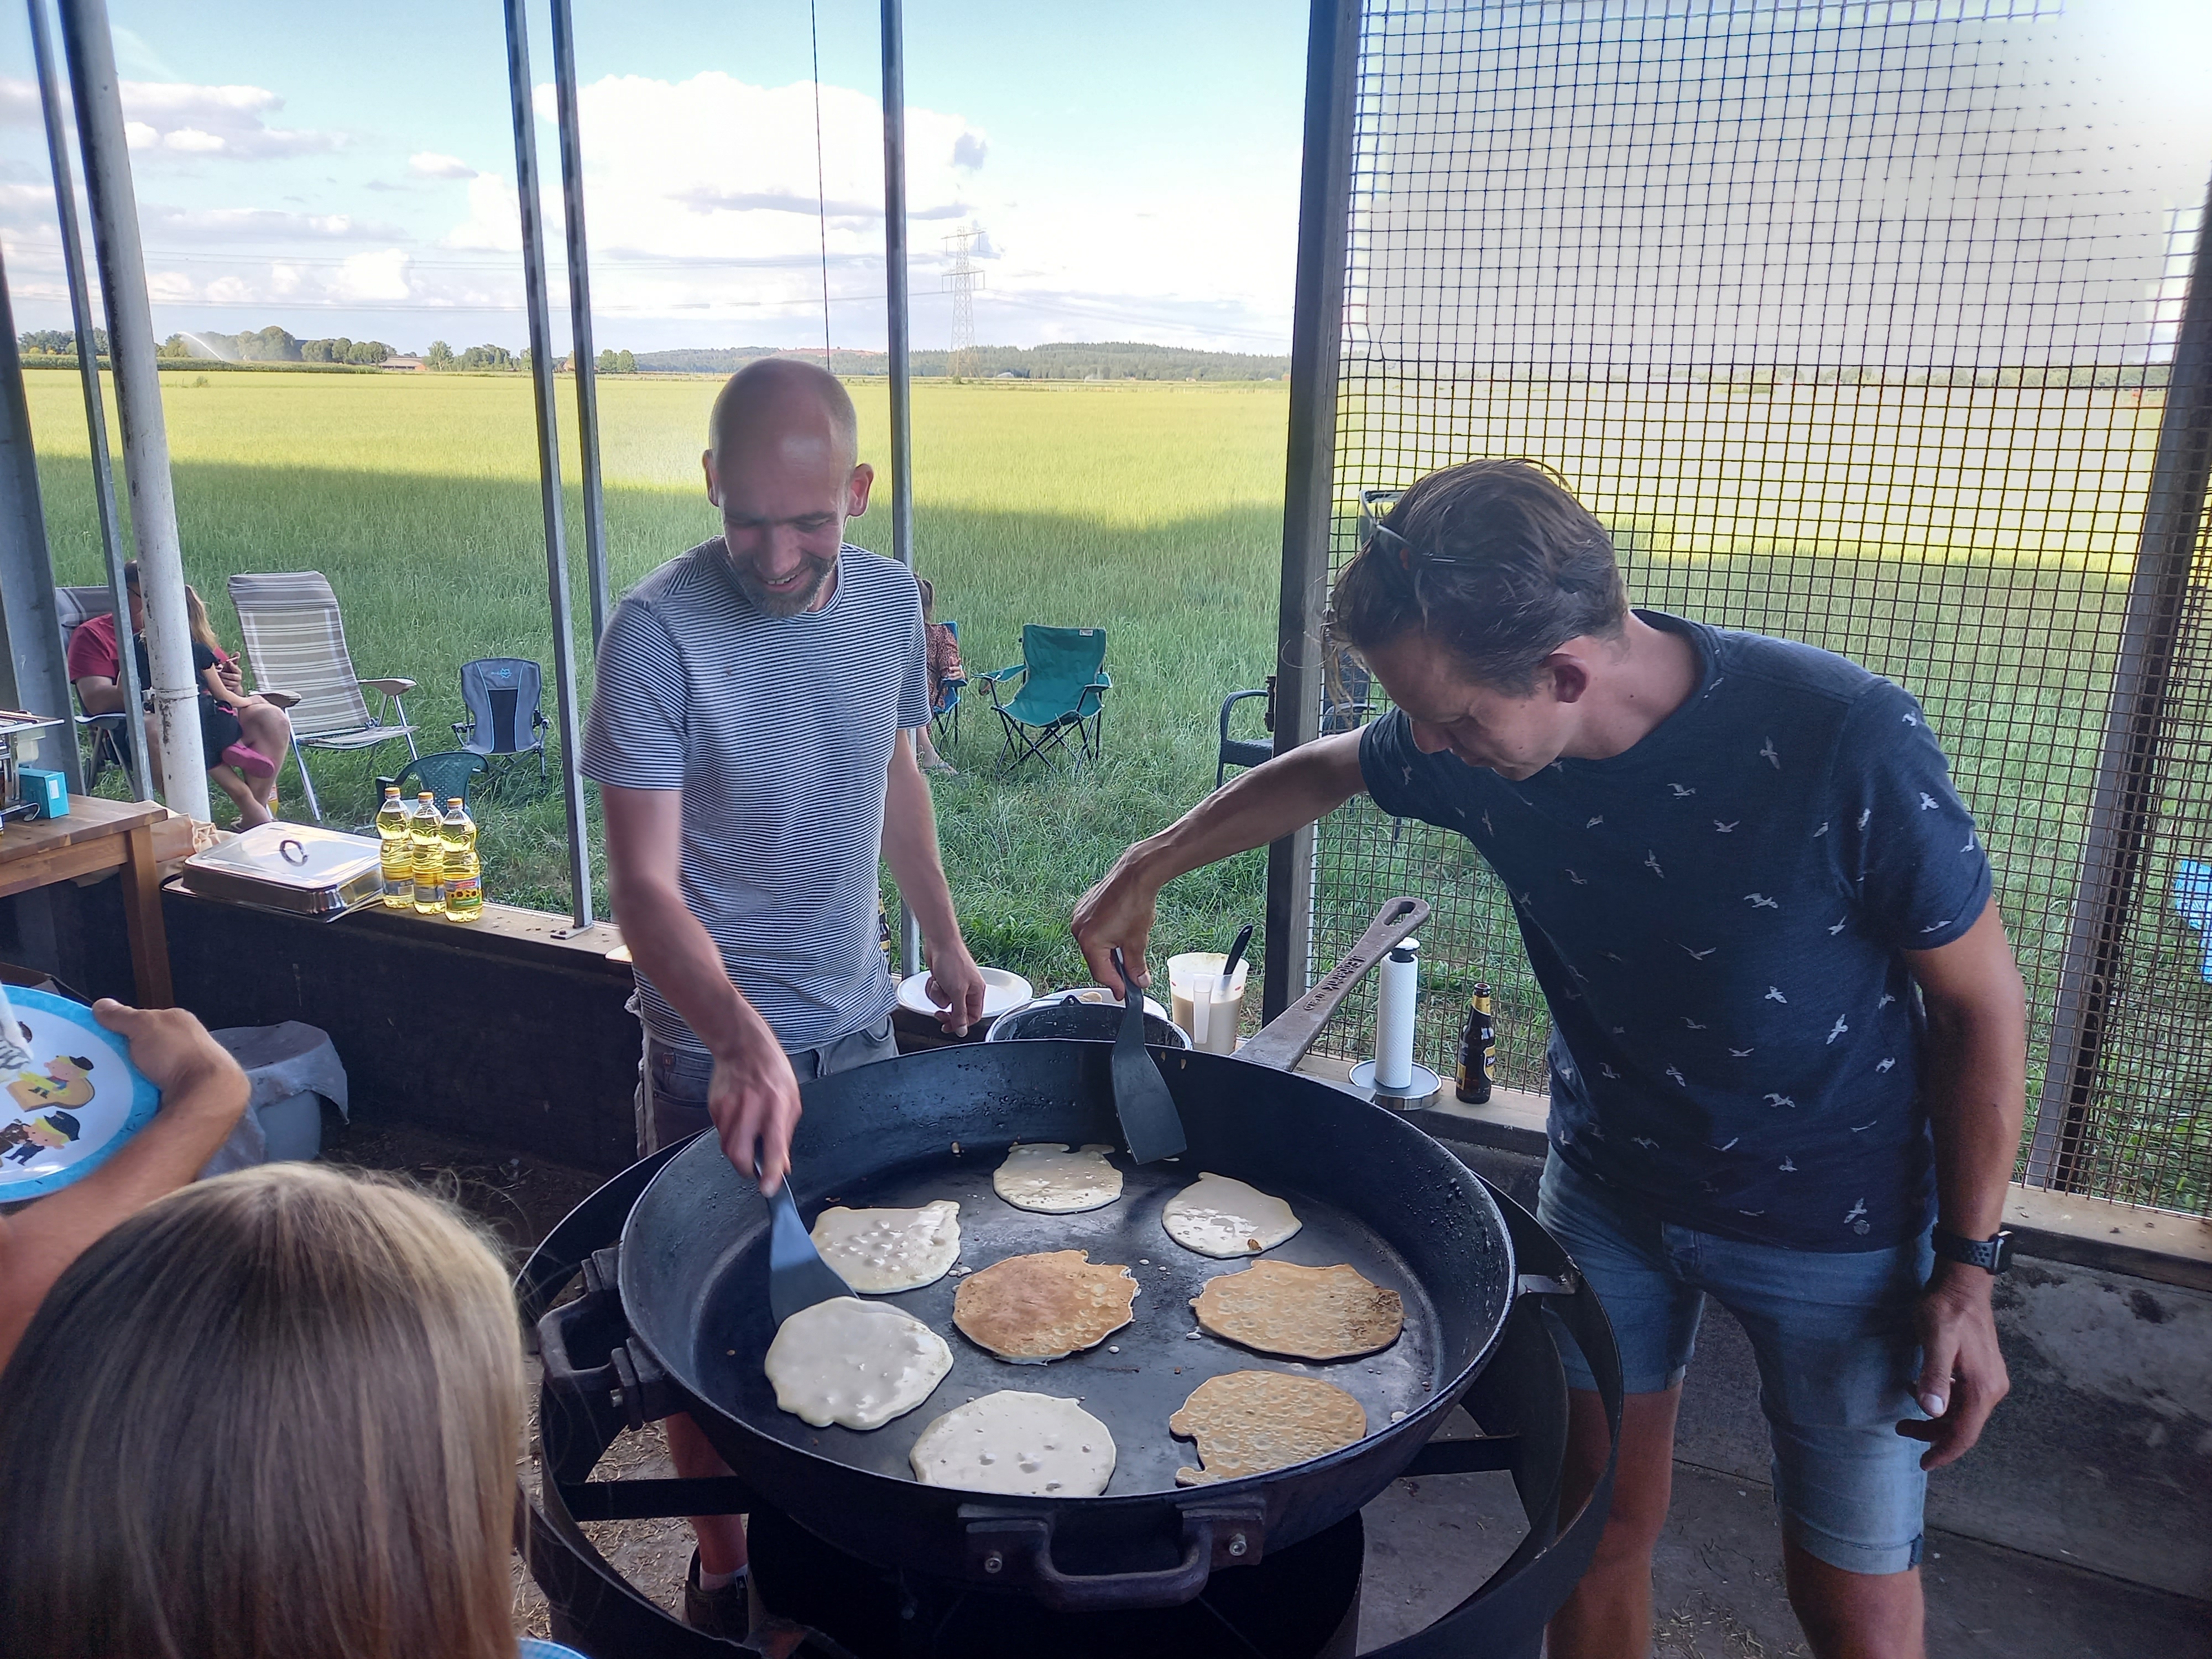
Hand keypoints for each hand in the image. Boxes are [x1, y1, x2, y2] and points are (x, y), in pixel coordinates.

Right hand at [92, 1000, 247, 1123]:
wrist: (205, 1095)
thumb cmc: (178, 1054)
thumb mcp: (144, 1025)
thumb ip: (123, 1015)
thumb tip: (102, 1005)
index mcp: (179, 1023)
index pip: (145, 1021)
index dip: (124, 1029)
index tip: (104, 1040)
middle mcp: (186, 1045)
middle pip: (144, 1049)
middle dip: (125, 1056)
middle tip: (102, 1065)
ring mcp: (187, 1071)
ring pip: (146, 1072)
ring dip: (130, 1077)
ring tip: (110, 1083)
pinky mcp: (182, 1094)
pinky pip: (151, 1091)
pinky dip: (138, 1093)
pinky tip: (126, 1097)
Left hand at [218, 661, 244, 697]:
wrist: (231, 684)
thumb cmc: (230, 673)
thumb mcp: (231, 666)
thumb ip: (234, 660)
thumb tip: (237, 652)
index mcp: (238, 671)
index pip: (236, 668)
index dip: (232, 665)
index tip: (228, 662)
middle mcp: (238, 678)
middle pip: (231, 676)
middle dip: (223, 674)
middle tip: (218, 672)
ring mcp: (235, 685)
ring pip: (227, 682)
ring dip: (221, 679)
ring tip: (217, 677)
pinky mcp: (231, 690)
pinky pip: (225, 687)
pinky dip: (220, 685)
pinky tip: (218, 682)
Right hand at [706, 1019, 802, 1192]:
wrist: (744, 1047)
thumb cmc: (773, 1073)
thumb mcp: (791, 1102)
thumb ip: (786, 1136)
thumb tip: (782, 1166)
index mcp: (776, 1106)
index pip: (773, 1146)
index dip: (770, 1173)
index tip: (768, 1189)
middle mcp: (751, 1108)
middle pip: (738, 1154)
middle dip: (746, 1169)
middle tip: (754, 1169)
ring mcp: (729, 1107)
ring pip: (726, 1147)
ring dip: (738, 1152)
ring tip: (749, 1136)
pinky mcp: (715, 1107)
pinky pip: (720, 1133)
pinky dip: (730, 1135)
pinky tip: (739, 1120)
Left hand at [924, 937, 986, 1035]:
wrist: (940, 943)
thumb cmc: (952, 962)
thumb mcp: (957, 992)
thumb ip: (960, 1014)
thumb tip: (963, 1031)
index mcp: (977, 992)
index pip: (973, 1016)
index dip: (961, 1024)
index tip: (948, 1027)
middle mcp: (968, 989)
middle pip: (957, 1011)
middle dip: (946, 1011)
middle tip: (938, 1013)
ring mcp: (955, 984)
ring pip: (945, 1002)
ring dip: (938, 996)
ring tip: (938, 985)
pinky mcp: (943, 980)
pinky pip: (937, 993)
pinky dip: (933, 988)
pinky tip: (934, 979)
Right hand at [1072, 853, 1160, 990]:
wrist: (1135, 875)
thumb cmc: (1135, 904)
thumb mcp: (1137, 942)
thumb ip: (1136, 966)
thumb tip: (1139, 982)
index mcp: (1089, 941)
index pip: (1101, 973)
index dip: (1115, 985)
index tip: (1124, 993)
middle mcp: (1078, 929)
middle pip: (1095, 960)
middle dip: (1112, 969)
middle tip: (1128, 977)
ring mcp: (1079, 917)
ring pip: (1093, 945)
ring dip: (1108, 952)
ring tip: (1126, 952)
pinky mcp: (1084, 907)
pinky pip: (1092, 930)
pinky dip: (1104, 937)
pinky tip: (1119, 934)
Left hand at [1895, 1262, 2009, 1468]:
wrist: (1963, 1284)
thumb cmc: (1946, 1309)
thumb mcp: (1935, 1340)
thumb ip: (1934, 1375)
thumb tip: (1932, 1411)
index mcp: (1982, 1388)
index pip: (1965, 1434)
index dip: (1944, 1452)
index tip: (1924, 1464)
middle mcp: (1991, 1389)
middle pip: (1963, 1426)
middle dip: (1933, 1435)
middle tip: (1901, 1429)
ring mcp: (1988, 1379)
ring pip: (1962, 1413)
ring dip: (1936, 1419)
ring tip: (1905, 1415)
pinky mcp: (1981, 1370)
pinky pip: (1962, 1397)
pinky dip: (1942, 1401)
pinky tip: (1918, 1388)